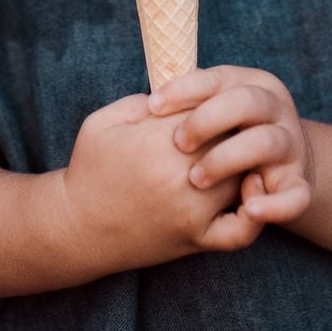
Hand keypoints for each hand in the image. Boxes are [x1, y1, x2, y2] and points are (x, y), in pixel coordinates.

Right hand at [61, 93, 262, 271]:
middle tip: (230, 124)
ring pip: (243, 174)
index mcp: (158, 138)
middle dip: (233, 128)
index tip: (211, 102)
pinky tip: (247, 195)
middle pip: (231, 137)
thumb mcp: (103, 121)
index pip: (209, 106)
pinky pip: (241, 231)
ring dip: (245, 161)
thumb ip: (142, 100)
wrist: (77, 228)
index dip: (214, 101)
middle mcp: (180, 173)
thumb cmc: (89, 168)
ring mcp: (192, 209)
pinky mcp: (196, 238)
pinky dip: (255, 214)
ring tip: (238, 151)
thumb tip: (182, 92)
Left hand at [148, 66, 312, 225]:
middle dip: (207, 120)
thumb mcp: (209, 108)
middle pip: (245, 102)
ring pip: (266, 142)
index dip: (184, 89)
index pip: (217, 78)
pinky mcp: (298, 184)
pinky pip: (295, 196)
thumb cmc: (227, 133)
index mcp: (251, 83)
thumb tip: (148, 104)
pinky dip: (274, 205)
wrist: (279, 162)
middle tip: (178, 143)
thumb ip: (186, 102)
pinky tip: (248, 210)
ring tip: (196, 178)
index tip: (153, 105)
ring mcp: (290, 145)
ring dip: (229, 158)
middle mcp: (275, 108)